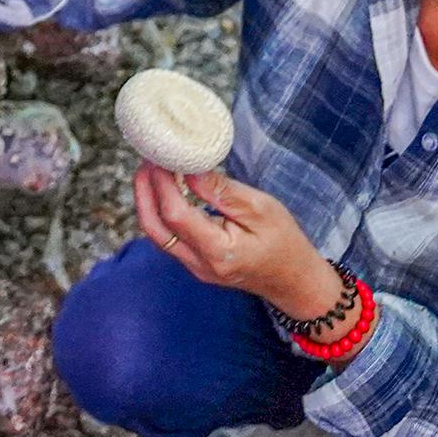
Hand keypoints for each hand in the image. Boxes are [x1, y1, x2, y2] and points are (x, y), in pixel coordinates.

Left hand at [135, 167, 346, 327]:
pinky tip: (166, 190)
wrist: (293, 279)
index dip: (162, 184)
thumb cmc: (284, 241)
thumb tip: (188, 169)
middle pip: (155, 229)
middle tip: (146, 160)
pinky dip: (161, 212)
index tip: (161, 157)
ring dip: (149, 201)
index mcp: (217, 251)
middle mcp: (199, 264)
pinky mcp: (195, 264)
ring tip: (153, 170)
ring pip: (157, 235)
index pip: (175, 216)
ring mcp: (194, 268)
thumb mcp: (260, 208)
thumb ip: (221, 191)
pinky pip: (168, 238)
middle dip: (143, 192)